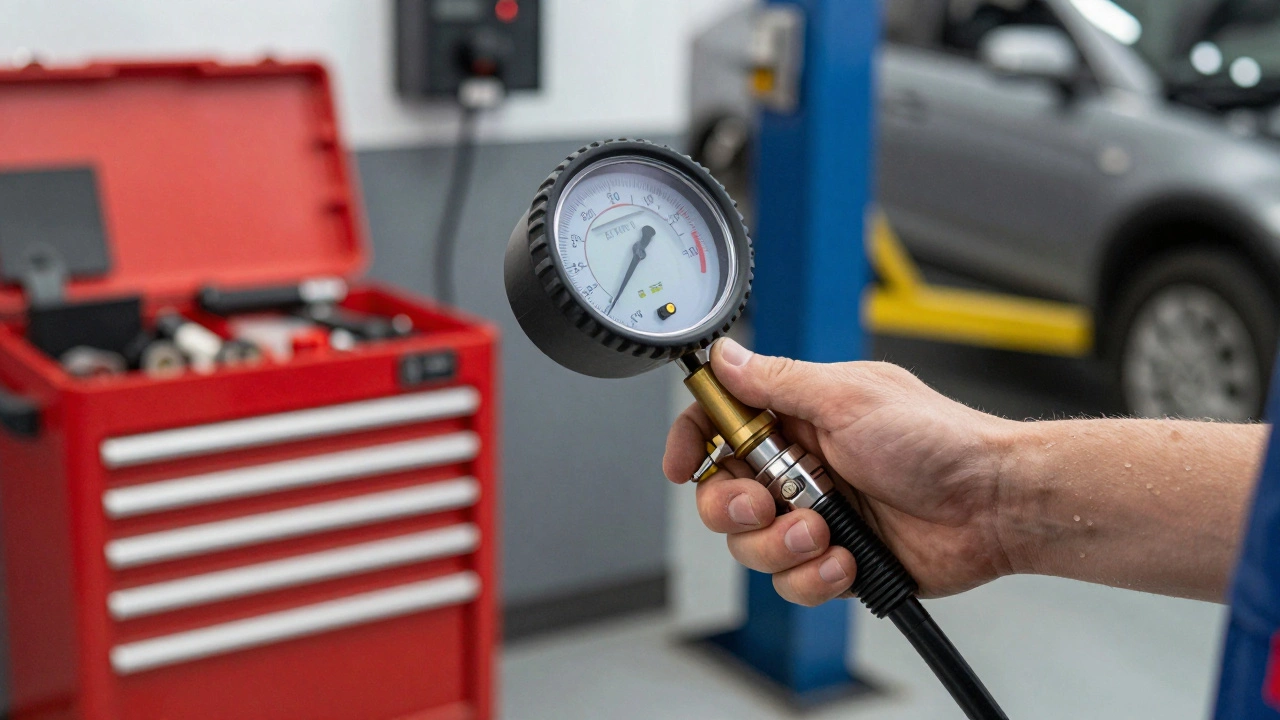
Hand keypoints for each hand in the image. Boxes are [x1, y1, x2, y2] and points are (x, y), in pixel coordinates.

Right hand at [663, 338, 1018, 605]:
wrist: (994, 505)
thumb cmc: (939, 440)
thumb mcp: (849, 397)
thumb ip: (777, 382)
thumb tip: (725, 357)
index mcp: (797, 417)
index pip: (720, 424)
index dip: (692, 442)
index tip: (682, 464)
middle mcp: (799, 466)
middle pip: (722, 494)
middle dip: (734, 507)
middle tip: (766, 505)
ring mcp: (816, 515)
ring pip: (751, 545)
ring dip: (781, 545)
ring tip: (825, 533)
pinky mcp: (834, 559)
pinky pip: (791, 581)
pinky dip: (814, 576)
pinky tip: (846, 561)